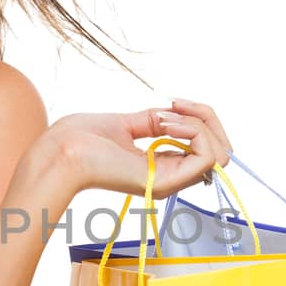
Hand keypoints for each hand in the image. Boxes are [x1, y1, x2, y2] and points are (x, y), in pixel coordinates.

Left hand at [48, 98, 232, 200]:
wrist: (63, 150)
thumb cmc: (84, 139)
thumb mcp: (129, 123)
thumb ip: (157, 121)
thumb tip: (178, 113)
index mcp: (164, 166)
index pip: (207, 146)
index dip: (199, 118)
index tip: (172, 103)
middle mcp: (172, 177)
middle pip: (222, 150)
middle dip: (205, 117)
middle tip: (172, 106)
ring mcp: (171, 182)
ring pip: (219, 152)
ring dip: (197, 123)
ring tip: (161, 118)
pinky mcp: (166, 182)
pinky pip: (207, 156)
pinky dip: (192, 132)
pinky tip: (163, 125)